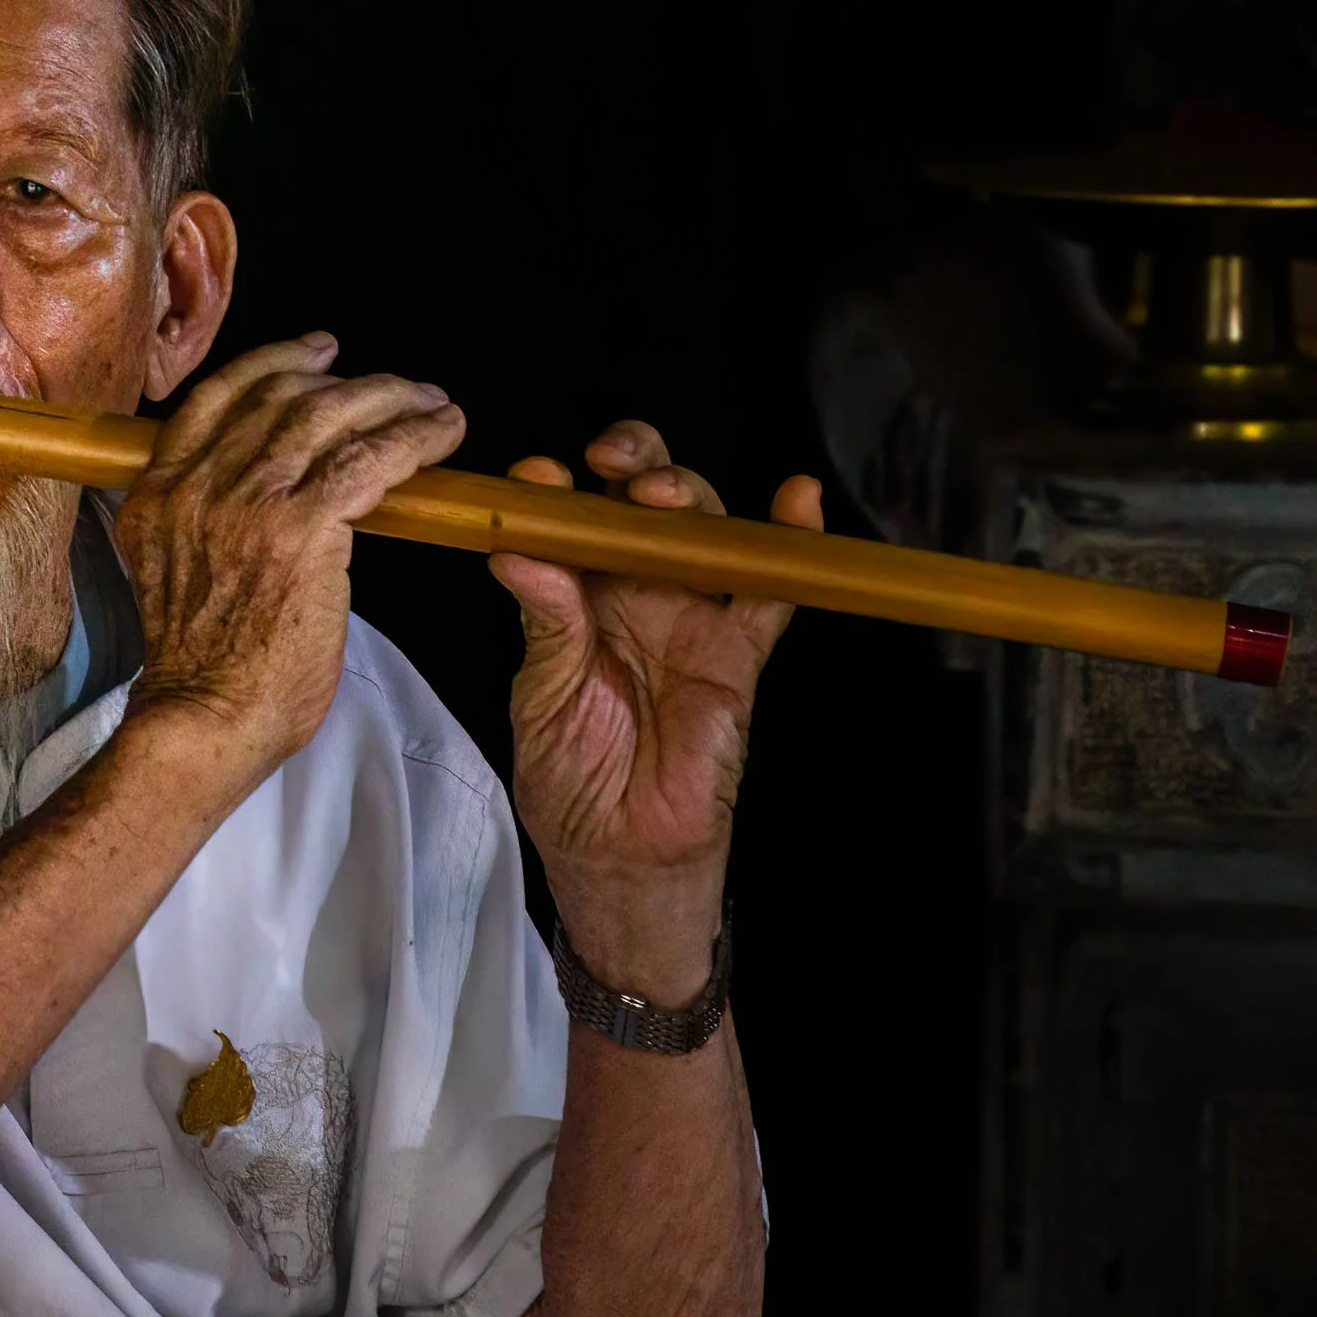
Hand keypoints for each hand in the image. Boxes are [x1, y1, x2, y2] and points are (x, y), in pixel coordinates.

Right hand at [117, 333, 465, 789]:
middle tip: (393, 384)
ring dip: (392, 400)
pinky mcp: (301, 527)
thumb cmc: (203, 670)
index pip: (216, 397)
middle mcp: (197, 484)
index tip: (313, 354)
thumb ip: (196, 521)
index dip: (273, 363)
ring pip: (330, 415)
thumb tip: (248, 494)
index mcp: (159, 493)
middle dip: (347, 380)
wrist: (206, 718)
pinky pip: (371, 459)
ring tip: (431, 404)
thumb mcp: (169, 573)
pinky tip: (443, 435)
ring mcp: (248, 502)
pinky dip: (414, 438)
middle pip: (280, 396)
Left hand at [491, 426, 821, 1007]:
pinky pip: (770, 591)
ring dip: (689, 493)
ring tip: (660, 493)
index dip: (558, 489)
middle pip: (643, 500)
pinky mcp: (738, 651)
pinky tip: (797, 502)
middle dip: (632, 464)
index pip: (571, 519)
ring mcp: (688, 615)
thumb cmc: (572, 779)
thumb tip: (519, 552)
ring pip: (702, 528)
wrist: (622, 852)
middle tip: (610, 464)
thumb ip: (545, 624)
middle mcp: (632, 591)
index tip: (535, 477)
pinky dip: (790, 546)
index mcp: (574, 594)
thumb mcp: (542, 698)